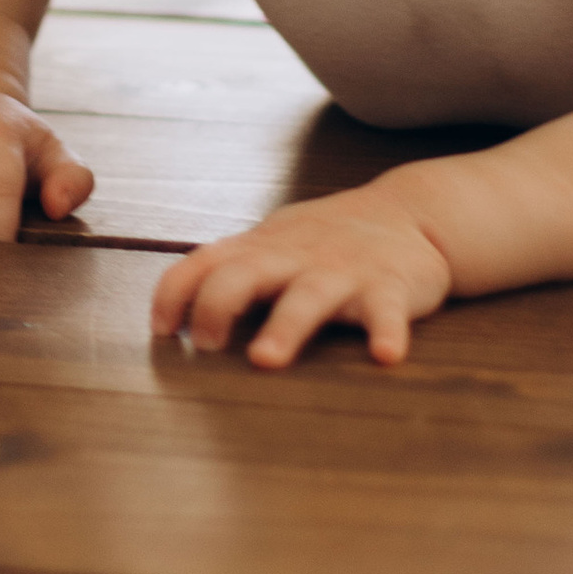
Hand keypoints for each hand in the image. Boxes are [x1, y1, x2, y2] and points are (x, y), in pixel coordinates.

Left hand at [150, 193, 451, 367]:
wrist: (411, 214)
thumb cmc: (325, 240)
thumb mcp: (271, 245)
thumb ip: (229, 272)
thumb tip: (174, 316)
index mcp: (261, 249)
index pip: (203, 262)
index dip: (175, 293)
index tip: (161, 330)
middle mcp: (295, 257)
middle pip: (245, 274)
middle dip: (218, 305)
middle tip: (206, 346)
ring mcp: (343, 271)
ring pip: (309, 296)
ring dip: (285, 326)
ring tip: (266, 359)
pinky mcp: (390, 287)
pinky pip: (386, 311)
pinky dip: (386, 332)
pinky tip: (385, 355)